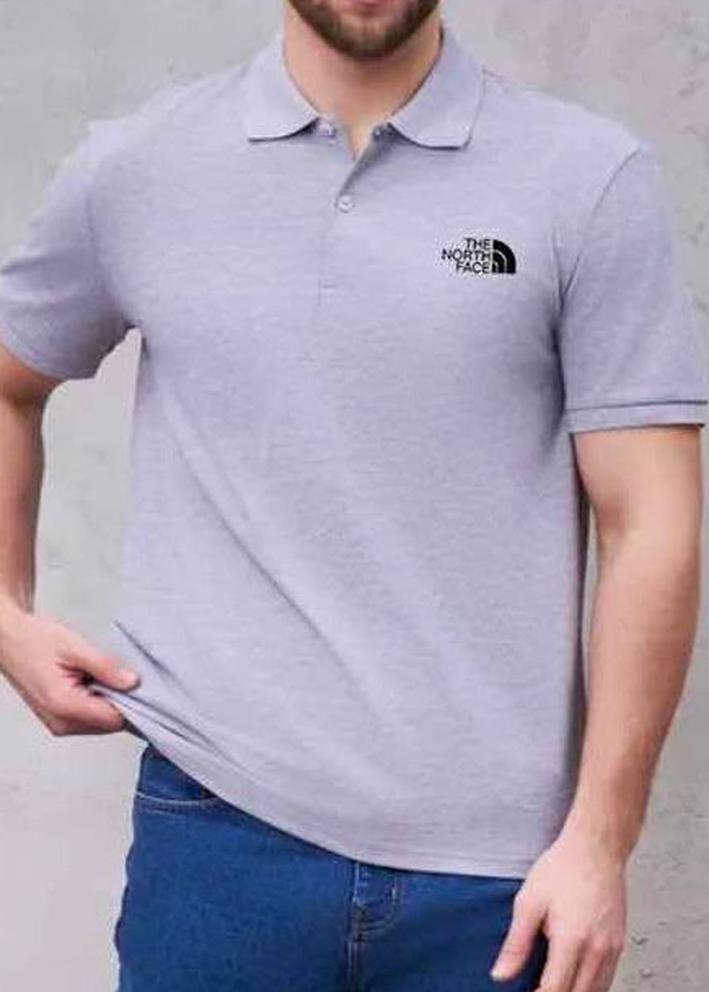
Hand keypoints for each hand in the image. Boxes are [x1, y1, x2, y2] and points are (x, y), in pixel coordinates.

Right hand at [0, 601, 139, 735]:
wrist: (9, 641)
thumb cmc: (35, 640)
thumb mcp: (76, 647)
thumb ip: (106, 667)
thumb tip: (132, 683)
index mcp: (64, 706)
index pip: (115, 719)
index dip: (131, 701)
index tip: (137, 681)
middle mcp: (60, 723)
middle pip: (110, 724)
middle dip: (120, 700)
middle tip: (116, 672)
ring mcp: (58, 725)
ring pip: (102, 723)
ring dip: (108, 701)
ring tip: (97, 674)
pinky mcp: (59, 721)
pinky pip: (90, 718)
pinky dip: (98, 702)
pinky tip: (91, 681)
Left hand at [490, 827, 626, 991]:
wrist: (596, 848)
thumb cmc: (563, 868)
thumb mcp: (529, 901)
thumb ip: (516, 944)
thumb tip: (501, 974)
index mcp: (571, 941)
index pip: (554, 990)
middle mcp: (597, 950)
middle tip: (536, 988)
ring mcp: (612, 948)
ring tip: (554, 982)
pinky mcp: (620, 944)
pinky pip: (607, 979)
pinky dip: (591, 986)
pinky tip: (575, 977)